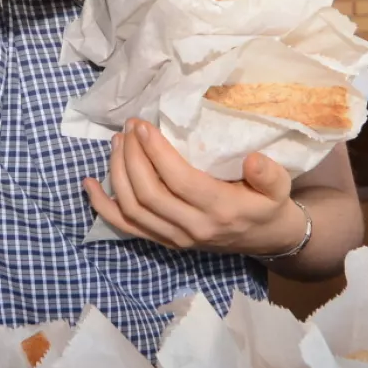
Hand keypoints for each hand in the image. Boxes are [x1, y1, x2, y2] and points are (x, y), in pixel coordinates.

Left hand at [83, 119, 304, 254]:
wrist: (265, 239)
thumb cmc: (268, 205)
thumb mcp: (280, 187)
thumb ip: (270, 174)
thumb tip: (253, 159)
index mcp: (220, 210)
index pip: (179, 181)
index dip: (156, 152)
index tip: (143, 126)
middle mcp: (192, 228)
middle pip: (148, 194)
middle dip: (132, 157)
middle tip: (128, 127)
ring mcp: (173, 238)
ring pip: (132, 209)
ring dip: (117, 174)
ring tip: (117, 142)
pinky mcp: (162, 241)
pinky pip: (125, 227)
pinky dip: (102, 207)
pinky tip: (88, 184)